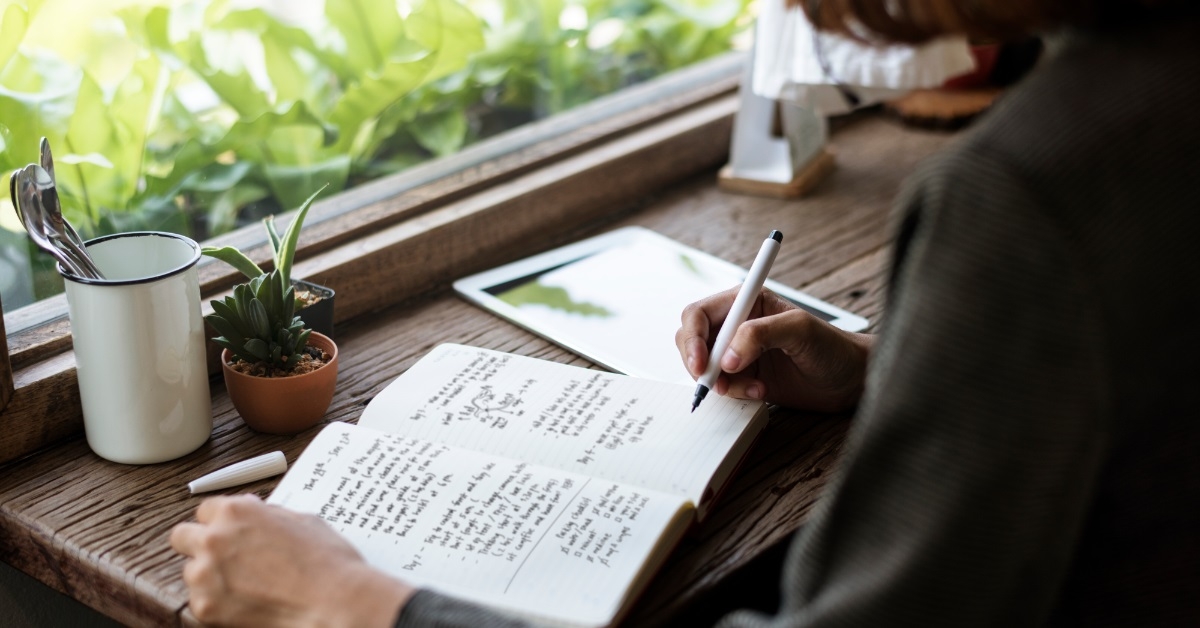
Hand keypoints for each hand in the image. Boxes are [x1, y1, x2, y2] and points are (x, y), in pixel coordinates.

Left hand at [170, 494, 414, 626]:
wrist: (334, 601)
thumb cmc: (327, 561)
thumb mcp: (301, 520)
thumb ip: (267, 515)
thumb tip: (255, 513)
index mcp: (237, 511)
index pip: (205, 509)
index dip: (220, 521)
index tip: (229, 532)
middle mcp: (215, 538)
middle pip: (182, 536)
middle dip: (199, 544)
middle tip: (224, 557)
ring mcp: (206, 574)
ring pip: (190, 571)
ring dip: (210, 576)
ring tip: (245, 586)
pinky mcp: (205, 607)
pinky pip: (200, 602)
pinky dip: (219, 604)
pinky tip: (247, 603)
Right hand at [676, 287, 871, 411]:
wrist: (850, 380)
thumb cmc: (833, 347)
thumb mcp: (799, 330)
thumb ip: (760, 335)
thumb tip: (727, 356)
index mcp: (746, 302)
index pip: (700, 314)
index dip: (693, 338)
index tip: (702, 363)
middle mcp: (737, 324)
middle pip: (692, 339)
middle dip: (698, 362)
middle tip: (714, 382)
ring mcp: (739, 352)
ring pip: (704, 366)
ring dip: (721, 382)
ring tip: (752, 387)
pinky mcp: (744, 376)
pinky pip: (721, 385)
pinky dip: (734, 393)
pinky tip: (759, 391)